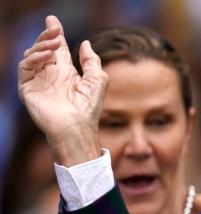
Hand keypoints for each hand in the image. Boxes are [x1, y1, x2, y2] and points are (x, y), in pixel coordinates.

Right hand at [18, 15, 106, 165]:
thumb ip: (91, 61)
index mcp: (65, 73)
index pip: (57, 49)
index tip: (53, 20)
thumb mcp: (97, 80)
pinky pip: (25, 67)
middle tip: (54, 27)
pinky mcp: (27, 88)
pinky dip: (34, 58)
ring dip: (42, 45)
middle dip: (47, 35)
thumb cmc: (89, 108)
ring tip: (54, 42)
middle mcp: (50, 75)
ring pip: (32, 55)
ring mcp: (38, 81)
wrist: (77, 127)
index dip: (55, 34)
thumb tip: (85, 42)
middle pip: (44, 48)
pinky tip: (46, 55)